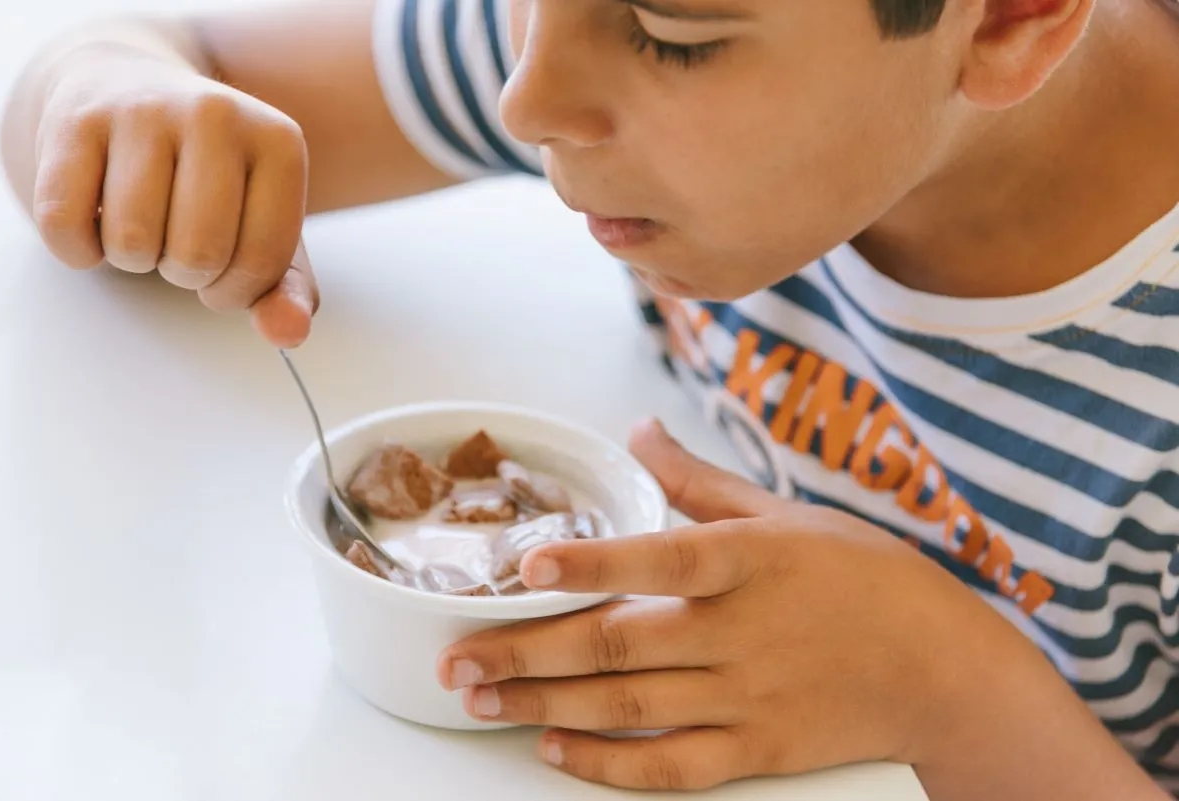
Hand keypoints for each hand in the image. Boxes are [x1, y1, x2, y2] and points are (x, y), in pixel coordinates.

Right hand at [32, 44, 316, 345]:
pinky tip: (96, 218)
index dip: (236, 289)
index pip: (262, 261)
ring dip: (133, 258)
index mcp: (279, 143)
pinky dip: (78, 248)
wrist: (130, 88)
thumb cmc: (210, 179)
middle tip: (179, 240)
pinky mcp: (75, 120)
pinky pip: (66, 224)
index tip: (224, 265)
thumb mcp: (262, 227)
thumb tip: (290, 333)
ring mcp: (144, 109)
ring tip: (143, 221)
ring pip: (132, 240)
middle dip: (184, 273)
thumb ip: (286, 290)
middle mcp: (217, 114)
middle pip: (199, 253)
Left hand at [436, 419, 1042, 790]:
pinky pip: (672, 767)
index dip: (593, 564)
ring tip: (479, 699)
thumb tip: (638, 431)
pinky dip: (610, 765)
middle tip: (457, 658)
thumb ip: (701, 480)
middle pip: (621, 644)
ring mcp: (750, 696)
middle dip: (528, 653)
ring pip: (630, 706)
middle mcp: (744, 631)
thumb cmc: (866, 580)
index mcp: (753, 561)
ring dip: (546, 705)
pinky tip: (555, 750)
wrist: (943, 671)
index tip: (527, 566)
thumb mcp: (788, 514)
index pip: (663, 558)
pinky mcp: (758, 750)